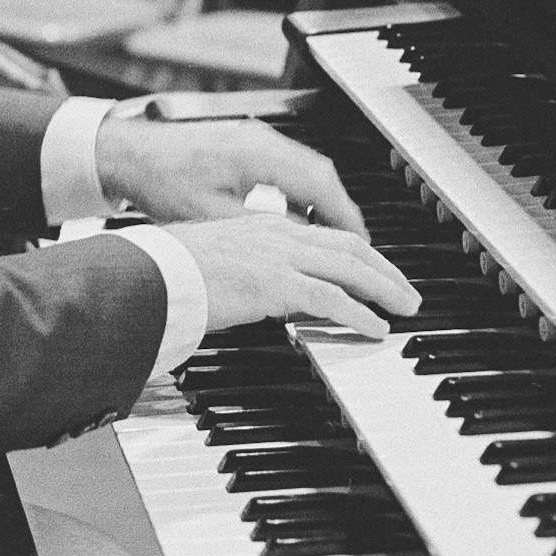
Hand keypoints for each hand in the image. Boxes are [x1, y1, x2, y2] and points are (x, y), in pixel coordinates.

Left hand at [96, 117, 365, 236]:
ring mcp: (254, 139)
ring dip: (323, 202)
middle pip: (322, 174)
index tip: (363, 242)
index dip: (346, 216)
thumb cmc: (160, 179)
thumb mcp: (213, 217)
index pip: (321, 184)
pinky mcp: (244, 144)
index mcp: (259, 154)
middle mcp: (263, 140)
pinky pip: (288, 167)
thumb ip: (260, 230)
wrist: (127, 152)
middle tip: (359, 245)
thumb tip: (298, 247)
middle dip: (343, 210)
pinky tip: (299, 218)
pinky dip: (302, 193)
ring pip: (307, 170)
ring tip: (334, 238)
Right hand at [168, 216, 421, 337]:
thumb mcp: (220, 265)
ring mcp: (277, 256)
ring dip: (384, 289)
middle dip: (384, 269)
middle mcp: (276, 234)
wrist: (150, 274)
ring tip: (404, 309)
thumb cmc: (171, 273)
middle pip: (348, 246)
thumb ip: (250, 275)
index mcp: (263, 227)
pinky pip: (330, 298)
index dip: (357, 253)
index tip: (375, 270)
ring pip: (349, 267)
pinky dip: (359, 313)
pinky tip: (375, 328)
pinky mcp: (274, 283)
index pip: (324, 236)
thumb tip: (269, 298)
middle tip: (405, 291)